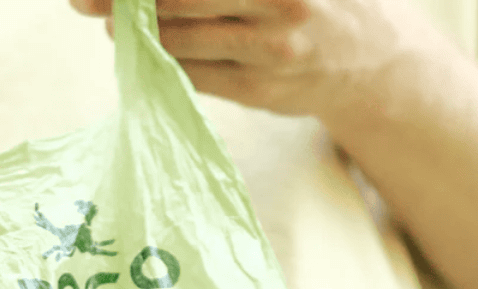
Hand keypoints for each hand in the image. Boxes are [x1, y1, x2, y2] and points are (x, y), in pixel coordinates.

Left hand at [70, 0, 414, 121]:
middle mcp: (279, 0)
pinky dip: (163, 61)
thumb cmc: (318, 1)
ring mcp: (268, 49)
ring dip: (135, 31)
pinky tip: (143, 49)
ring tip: (106, 20)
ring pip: (181, 37)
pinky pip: (196, 75)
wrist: (371, 62)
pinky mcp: (258, 91)